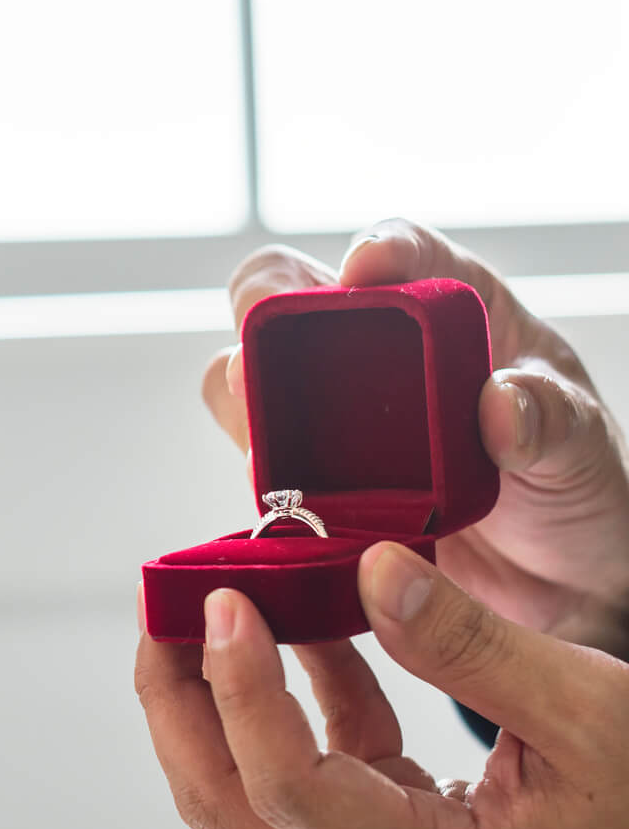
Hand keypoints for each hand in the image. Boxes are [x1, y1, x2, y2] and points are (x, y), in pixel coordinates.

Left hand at [136, 549, 628, 828]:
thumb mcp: (596, 715)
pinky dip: (293, 704)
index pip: (287, 789)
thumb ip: (471, 645)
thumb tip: (368, 567)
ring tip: (207, 603)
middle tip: (162, 600)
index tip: (222, 602)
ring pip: (249, 800)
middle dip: (178, 698)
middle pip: (228, 804)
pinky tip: (301, 629)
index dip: (238, 691)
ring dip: (217, 701)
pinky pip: (307, 781)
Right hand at [202, 220, 628, 652]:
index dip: (379, 249)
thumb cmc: (574, 488)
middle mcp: (376, 353)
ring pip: (247, 379)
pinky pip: (259, 465)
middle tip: (263, 365)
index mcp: (451, 313)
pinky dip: (259, 478)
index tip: (363, 270)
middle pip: (286, 294)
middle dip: (262, 312)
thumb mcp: (583, 447)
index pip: (407, 253)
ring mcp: (333, 418)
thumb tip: (500, 403)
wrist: (553, 579)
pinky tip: (290, 506)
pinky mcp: (309, 481)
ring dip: (246, 404)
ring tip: (270, 448)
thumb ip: (551, 417)